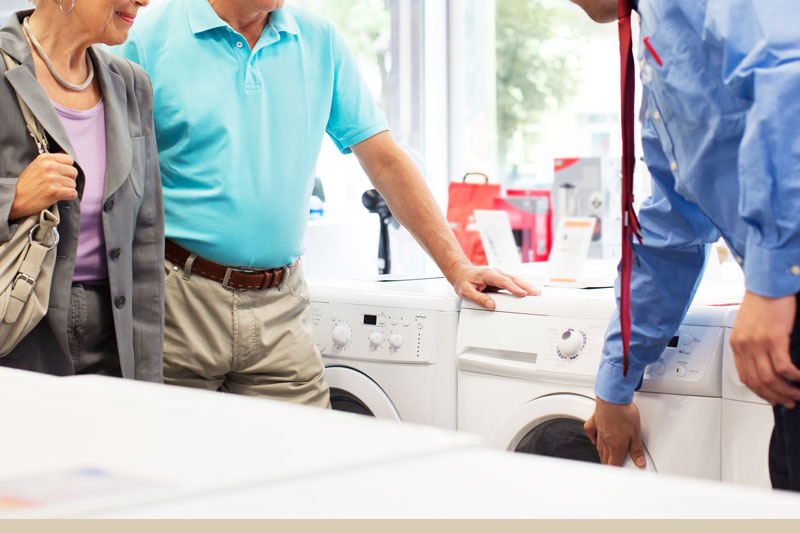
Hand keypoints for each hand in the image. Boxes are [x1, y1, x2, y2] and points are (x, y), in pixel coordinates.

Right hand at [9, 153, 77, 219]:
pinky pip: (73, 193)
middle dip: (69, 179)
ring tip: (55, 191)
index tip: (62, 174)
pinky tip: (60, 196)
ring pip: (73, 184)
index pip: (69, 159)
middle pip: (74, 172)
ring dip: (67, 189)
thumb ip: (51, 163)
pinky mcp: (54, 191)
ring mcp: (52, 179)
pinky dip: (69, 196)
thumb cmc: (26, 184)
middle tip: (58, 184)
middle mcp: (50, 166)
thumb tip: (67, 164)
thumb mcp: (36, 166)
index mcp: (45, 158)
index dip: (67, 168)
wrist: (15, 198)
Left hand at [447, 264, 538, 309]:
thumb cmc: (463, 281)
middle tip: (536, 293)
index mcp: (488, 274)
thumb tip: (491, 305)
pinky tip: (528, 290)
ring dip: (526, 285)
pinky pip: (512, 282)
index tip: (522, 294)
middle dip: (525, 286)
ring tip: (536, 292)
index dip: (514, 287)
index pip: (503, 281)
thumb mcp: (466, 292)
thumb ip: (478, 298)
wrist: (461, 272)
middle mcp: (495, 273)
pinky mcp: (500, 279)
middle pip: (513, 278)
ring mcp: (498, 275)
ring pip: (515, 279)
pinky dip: (521, 285)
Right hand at [584, 397, 646, 467]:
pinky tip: (593, 439)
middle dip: (608, 464)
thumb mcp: (636, 433)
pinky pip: (591, 432)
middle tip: (610, 469)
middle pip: (605, 457)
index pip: (614, 463)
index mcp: (616, 446)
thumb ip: (637, 449)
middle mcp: (605, 440)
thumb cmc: (624, 414)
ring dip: (602, 455)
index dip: (615, 471)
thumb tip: (639, 461)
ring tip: (604, 459)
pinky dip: (592, 437)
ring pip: (598, 447)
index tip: (616, 474)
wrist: (612, 398)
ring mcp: (599, 431)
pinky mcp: (595, 421)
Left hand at [730, 291, 799, 407]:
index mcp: (737, 344)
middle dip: (774, 396)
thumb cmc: (762, 302)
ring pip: (770, 378)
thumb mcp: (749, 326)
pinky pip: (783, 367)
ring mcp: (757, 343)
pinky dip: (794, 377)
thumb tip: (764, 362)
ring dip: (786, 390)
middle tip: (788, 401)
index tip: (771, 398)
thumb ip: (752, 344)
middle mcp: (744, 346)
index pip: (745, 376)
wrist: (768, 283)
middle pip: (757, 382)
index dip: (760, 392)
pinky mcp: (773, 339)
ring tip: (797, 394)